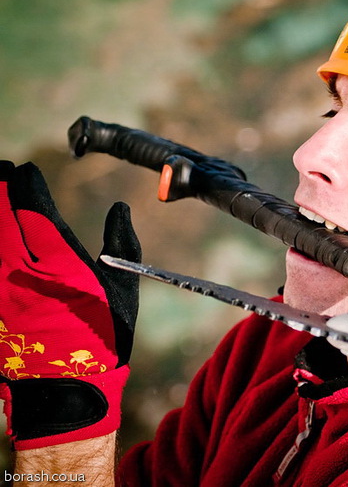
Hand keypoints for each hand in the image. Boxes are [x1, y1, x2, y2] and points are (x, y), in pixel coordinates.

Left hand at [0, 161, 140, 449]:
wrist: (68, 390)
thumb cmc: (102, 340)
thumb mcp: (123, 293)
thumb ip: (122, 246)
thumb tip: (121, 209)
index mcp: (61, 266)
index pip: (34, 212)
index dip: (26, 186)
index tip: (25, 170)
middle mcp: (24, 274)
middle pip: (0, 220)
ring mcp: (1, 292)